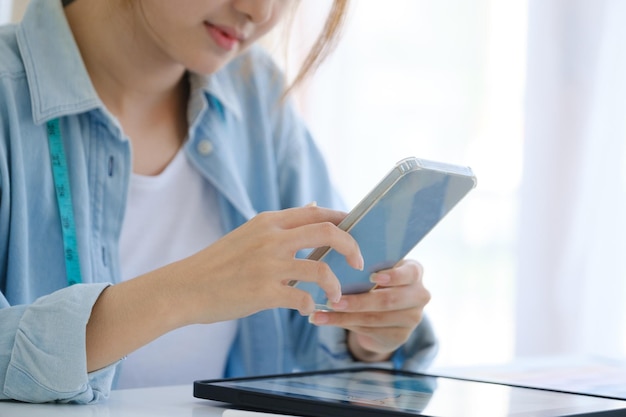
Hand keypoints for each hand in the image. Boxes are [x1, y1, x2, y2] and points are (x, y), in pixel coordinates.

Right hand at [175, 206, 363, 323]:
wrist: (186, 287)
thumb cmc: (219, 262)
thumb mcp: (251, 232)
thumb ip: (283, 223)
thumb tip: (314, 205)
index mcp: (269, 222)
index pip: (318, 213)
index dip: (344, 221)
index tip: (356, 233)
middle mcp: (272, 239)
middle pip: (328, 232)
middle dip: (352, 247)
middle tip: (359, 262)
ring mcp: (268, 265)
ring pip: (321, 269)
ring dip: (335, 285)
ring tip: (335, 296)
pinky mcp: (264, 292)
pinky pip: (303, 298)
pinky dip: (311, 306)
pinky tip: (307, 310)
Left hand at [308, 259, 429, 361]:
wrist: (386, 311)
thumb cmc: (377, 281)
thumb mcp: (378, 269)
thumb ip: (368, 267)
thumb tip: (338, 264)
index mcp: (415, 272)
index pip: (410, 273)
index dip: (393, 276)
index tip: (372, 277)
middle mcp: (419, 296)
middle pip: (389, 300)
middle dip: (358, 302)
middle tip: (333, 301)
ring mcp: (412, 319)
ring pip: (374, 318)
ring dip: (344, 316)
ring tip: (320, 313)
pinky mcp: (399, 337)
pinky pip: (368, 330)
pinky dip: (343, 324)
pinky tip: (325, 320)